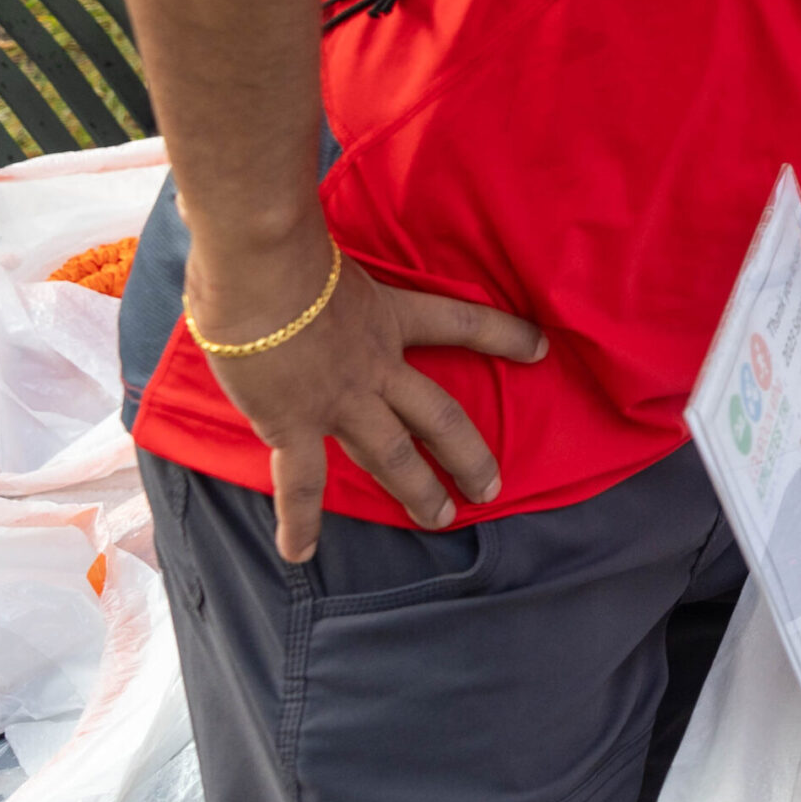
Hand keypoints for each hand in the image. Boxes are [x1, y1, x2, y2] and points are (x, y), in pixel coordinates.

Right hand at [189, 236, 547, 559]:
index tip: (542, 348)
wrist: (259, 273)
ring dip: (416, 490)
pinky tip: (301, 553)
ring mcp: (340, 400)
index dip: (504, 335)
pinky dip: (300, 520)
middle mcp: (376, 365)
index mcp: (388, 316)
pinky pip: (301, 482)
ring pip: (391, 456)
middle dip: (467, 453)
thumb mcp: (326, 249)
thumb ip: (325, 260)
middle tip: (493, 486)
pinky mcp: (294, 424)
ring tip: (440, 519)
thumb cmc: (280, 249)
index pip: (462, 324)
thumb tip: (297, 248)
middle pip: (438, 415)